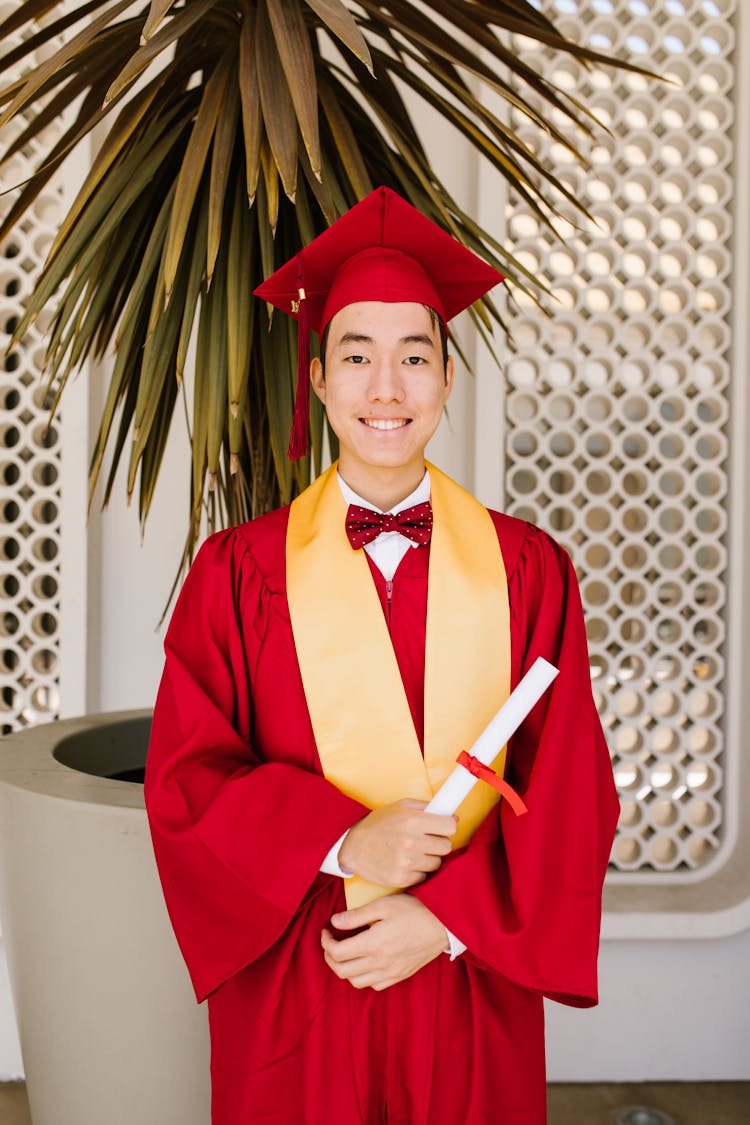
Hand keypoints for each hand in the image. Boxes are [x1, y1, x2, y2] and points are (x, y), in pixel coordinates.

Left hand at [321, 894, 448, 989]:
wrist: (443, 924)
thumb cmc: (415, 910)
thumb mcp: (383, 905)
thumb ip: (357, 915)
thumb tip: (334, 921)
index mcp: (373, 944)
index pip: (337, 952)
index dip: (325, 942)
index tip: (326, 930)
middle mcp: (380, 963)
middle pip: (342, 971)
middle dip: (329, 957)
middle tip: (330, 942)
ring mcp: (390, 972)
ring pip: (356, 982)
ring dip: (344, 969)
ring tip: (345, 953)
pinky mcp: (400, 975)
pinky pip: (374, 985)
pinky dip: (363, 977)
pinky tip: (365, 962)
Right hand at [338, 799, 456, 887]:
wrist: (353, 845)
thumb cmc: (379, 824)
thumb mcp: (401, 807)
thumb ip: (427, 808)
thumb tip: (453, 817)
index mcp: (412, 820)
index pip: (450, 827)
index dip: (447, 826)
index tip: (442, 827)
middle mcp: (410, 842)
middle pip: (446, 847)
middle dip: (438, 843)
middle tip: (426, 840)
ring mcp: (405, 862)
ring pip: (436, 863)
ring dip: (428, 858)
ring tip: (413, 851)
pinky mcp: (400, 879)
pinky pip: (423, 876)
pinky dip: (417, 871)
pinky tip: (405, 862)